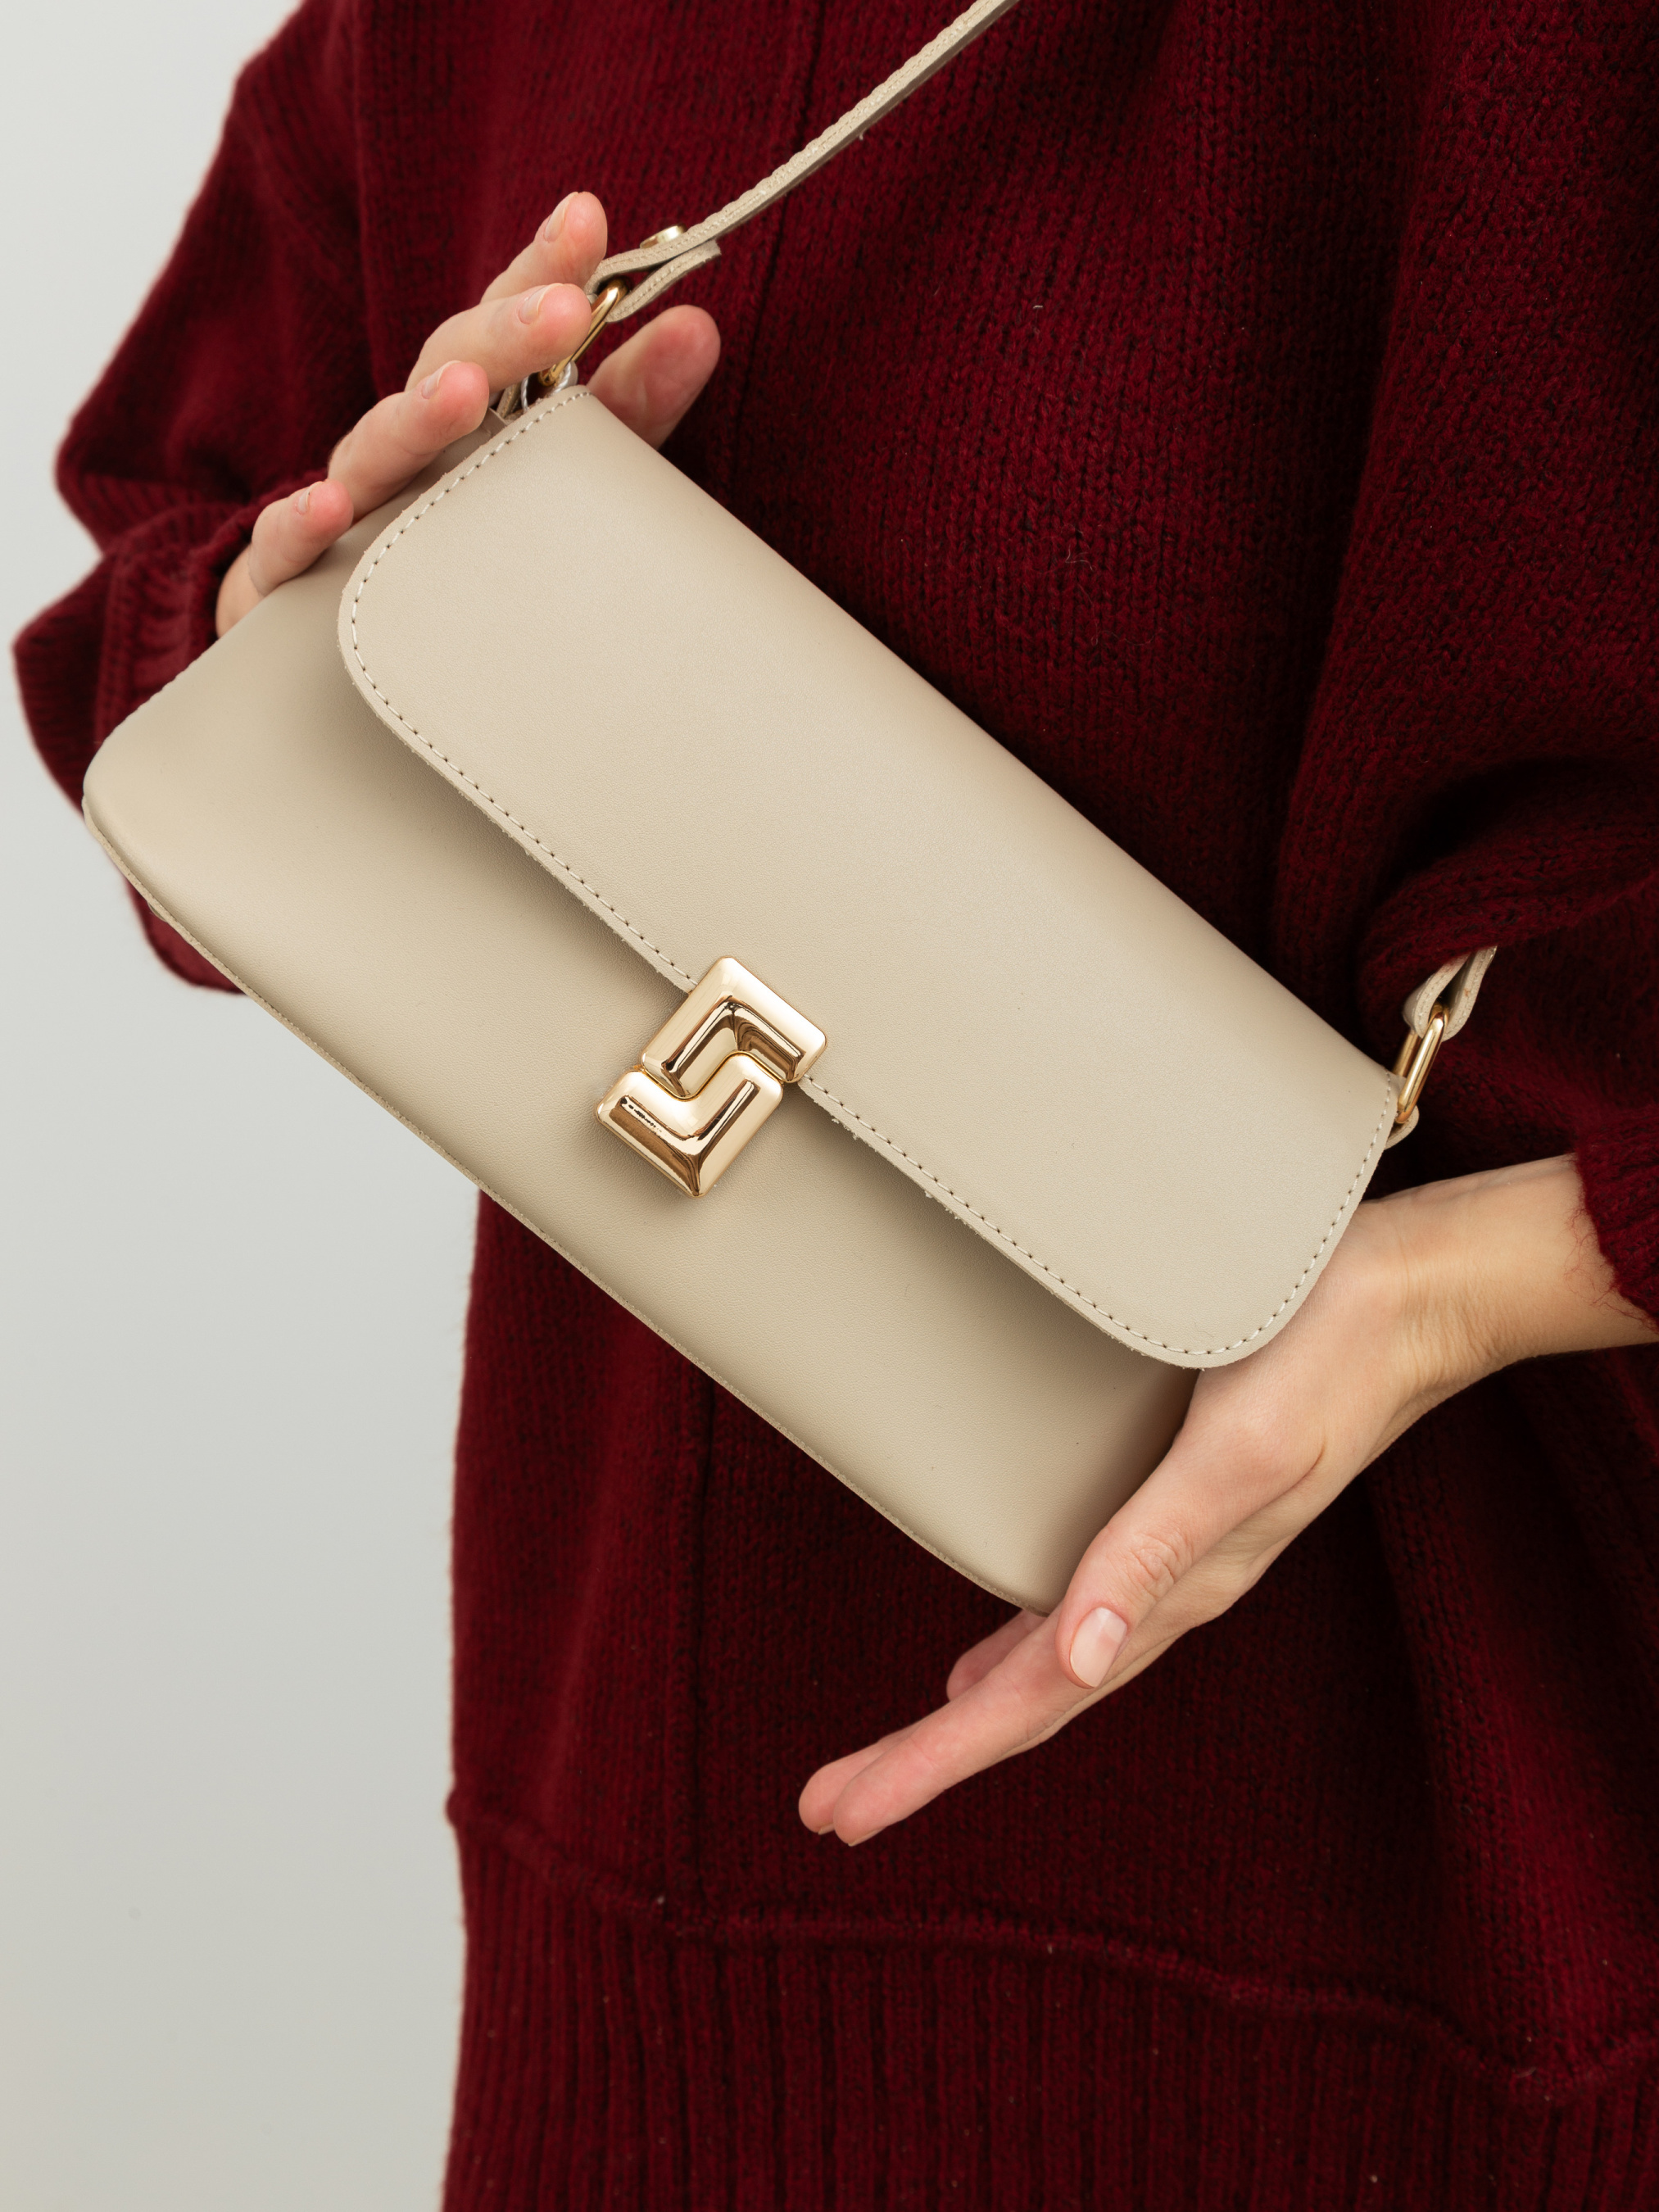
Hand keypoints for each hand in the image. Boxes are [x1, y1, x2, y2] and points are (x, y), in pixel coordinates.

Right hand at [215, 193, 717, 633]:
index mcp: (467, 405)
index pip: (503, 322)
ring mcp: (350, 504)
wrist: (346, 644)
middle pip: (447, 368)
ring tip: (466, 391)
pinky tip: (327, 510)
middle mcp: (407, 441)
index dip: (541, 269)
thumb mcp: (561, 472)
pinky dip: (299, 525)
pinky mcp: (293, 577)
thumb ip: (626, 412)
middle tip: (567, 308)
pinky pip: (286, 548)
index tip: (588, 218)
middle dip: (504, 334)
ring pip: (376, 451)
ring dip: (418, 417)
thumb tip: (698, 328)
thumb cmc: (467, 546)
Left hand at [800, 1154, 1655, 1845]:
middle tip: (829, 1806)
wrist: (1413, 1295)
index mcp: (1173, 1589)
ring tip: (900, 1751)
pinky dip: (1021, 1641)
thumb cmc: (1323, 1357)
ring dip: (969, 1713)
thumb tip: (1079, 1662)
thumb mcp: (1237, 1455)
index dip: (930, 1761)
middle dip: (927, 1757)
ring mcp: (1172, 1550)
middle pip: (1027, 1698)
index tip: (838, 1813)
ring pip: (1050, 1657)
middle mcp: (1165, 1586)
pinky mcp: (1175, 1499)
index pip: (1031, 1703)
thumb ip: (1155, 1553)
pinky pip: (1078, 1598)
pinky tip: (994, 1647)